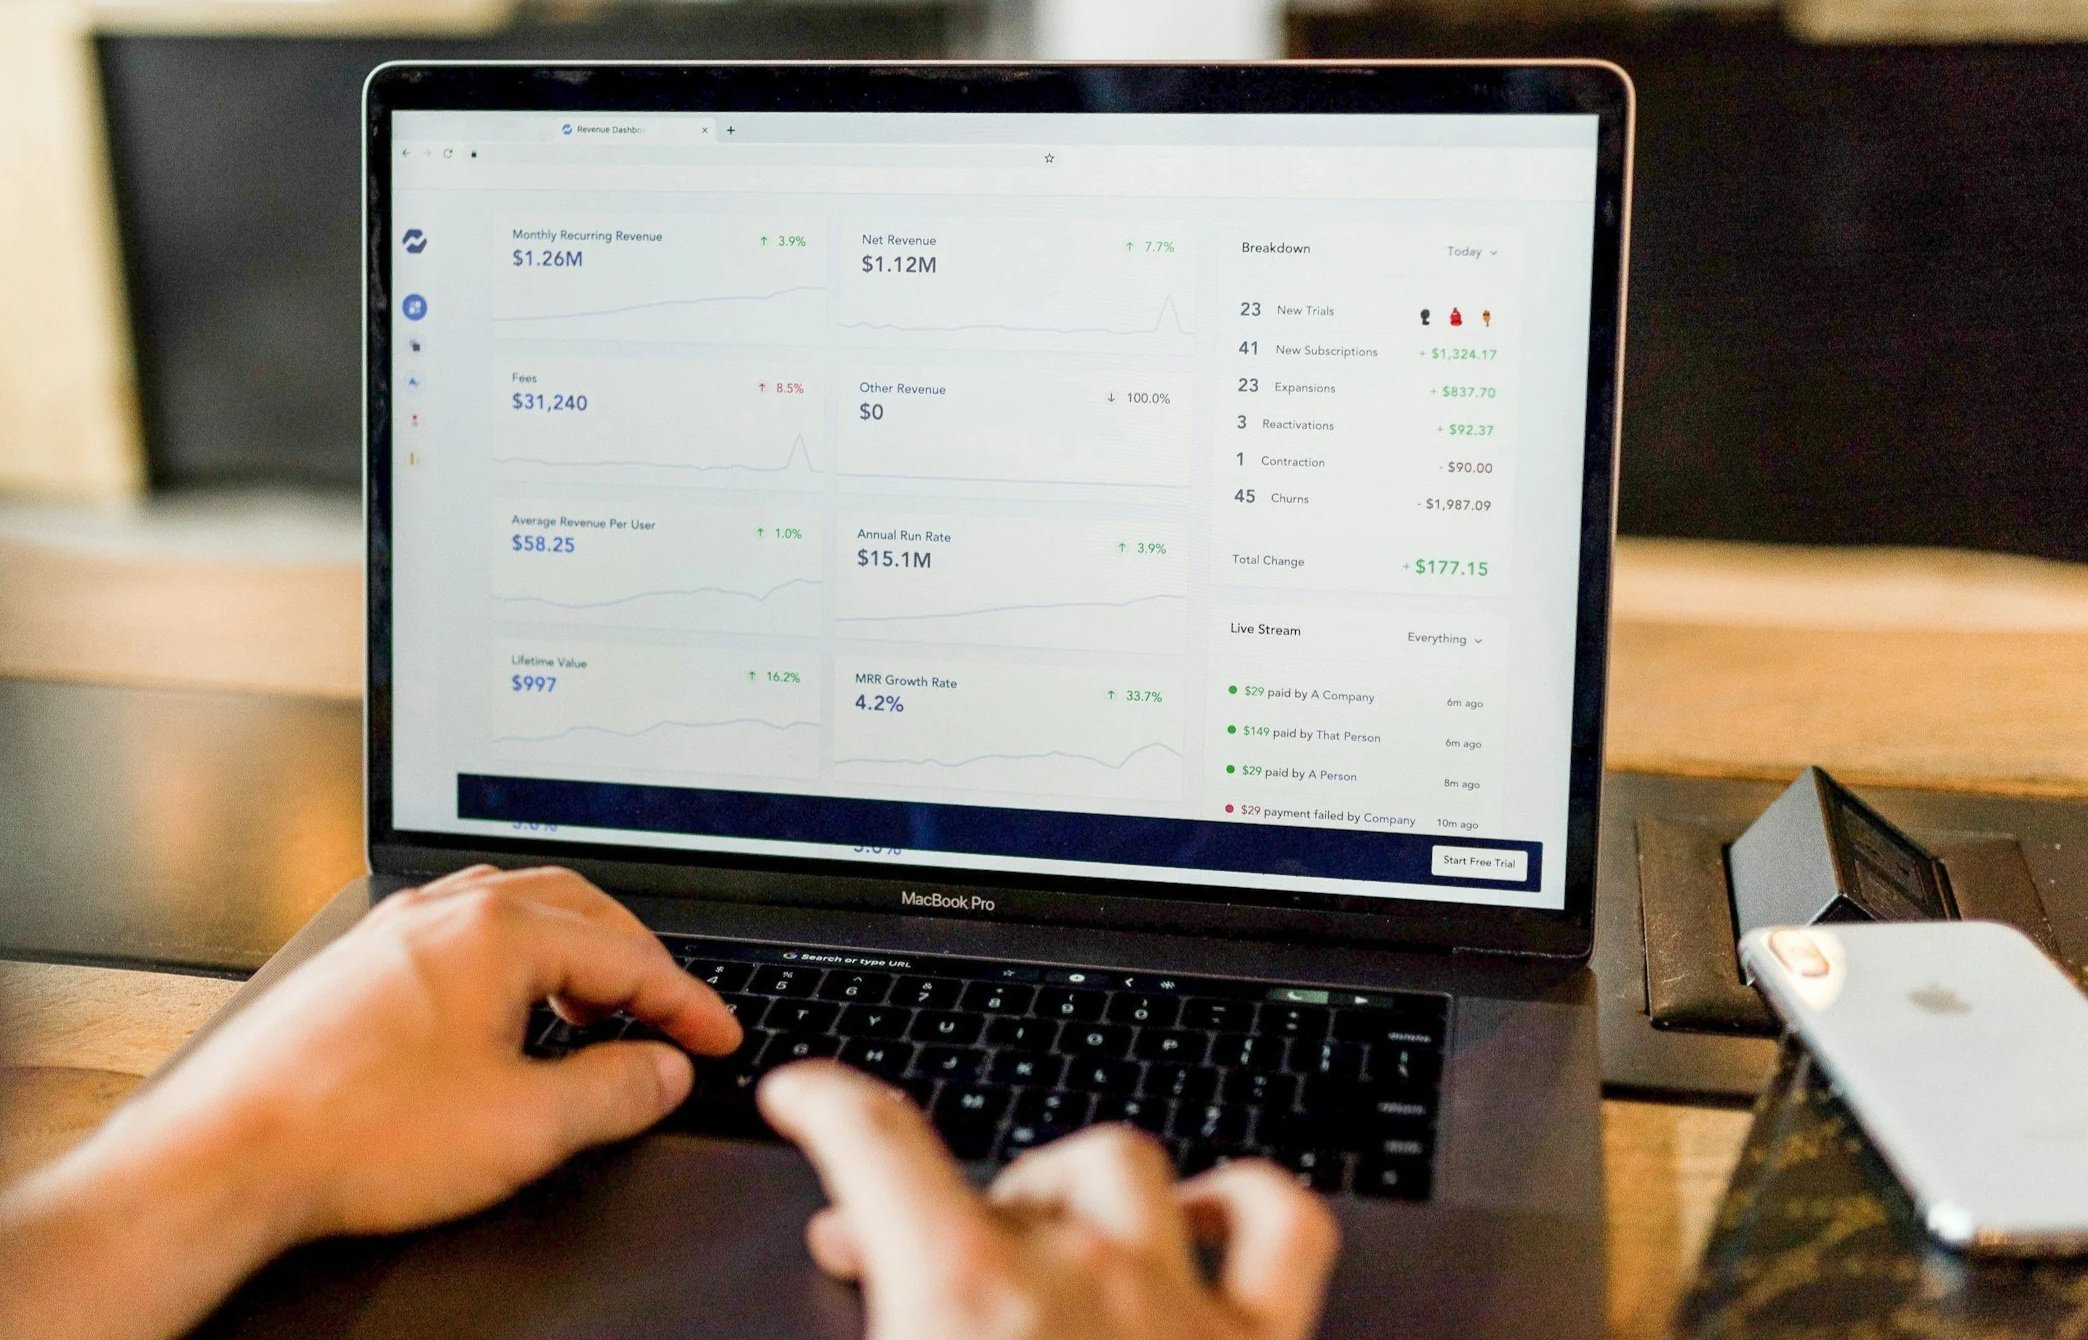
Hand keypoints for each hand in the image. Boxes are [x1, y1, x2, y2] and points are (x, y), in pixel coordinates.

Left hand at [0, 865, 743, 1339]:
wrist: (226, 1156)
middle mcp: (445, 912)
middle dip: (636, 959)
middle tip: (669, 1011)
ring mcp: (395, 931)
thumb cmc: (355, 1135)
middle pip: (577, 908)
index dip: (687, 1001)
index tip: (717, 1035)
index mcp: (497, 932)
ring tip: (593, 1009)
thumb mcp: (525, 1127)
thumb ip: (616, 1090)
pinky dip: (514, 961)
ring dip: (572, 952)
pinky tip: (506, 1015)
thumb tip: (664, 1069)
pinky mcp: (360, 963)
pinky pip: (462, 933)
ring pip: (514, 910)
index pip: (627, 954)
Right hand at [760, 1062, 1339, 1339]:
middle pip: (1003, 1170)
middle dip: (938, 1192)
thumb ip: (867, 1335)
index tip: (806, 1091)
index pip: (876, 1140)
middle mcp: (1077, 1277)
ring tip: (1036, 1222)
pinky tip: (1203, 1219)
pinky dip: (1243, 1201)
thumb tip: (847, 1299)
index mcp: (961, 1297)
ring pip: (1127, 1166)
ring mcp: (1179, 1303)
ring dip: (1070, 1184)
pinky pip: (1281, 1226)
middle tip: (892, 1243)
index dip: (828, 1098)